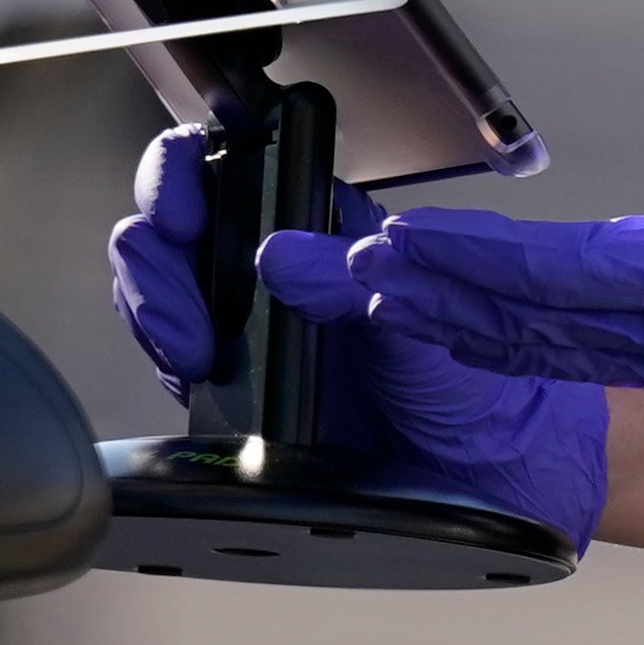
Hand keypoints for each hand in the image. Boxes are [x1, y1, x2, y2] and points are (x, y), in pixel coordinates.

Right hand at [111, 129, 606, 546]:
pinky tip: (193, 379)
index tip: (186, 214)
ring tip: (187, 351)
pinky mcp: (232, 393)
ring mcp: (247, 331)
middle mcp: (274, 272)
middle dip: (152, 255)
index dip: (184, 175)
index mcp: (320, 229)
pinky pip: (169, 360)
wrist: (492, 479)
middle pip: (169, 227)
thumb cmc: (482, 386)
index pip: (226, 165)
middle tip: (177, 303)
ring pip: (159, 289)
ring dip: (151, 310)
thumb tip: (279, 256)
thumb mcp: (427, 319)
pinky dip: (161, 363)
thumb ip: (354, 283)